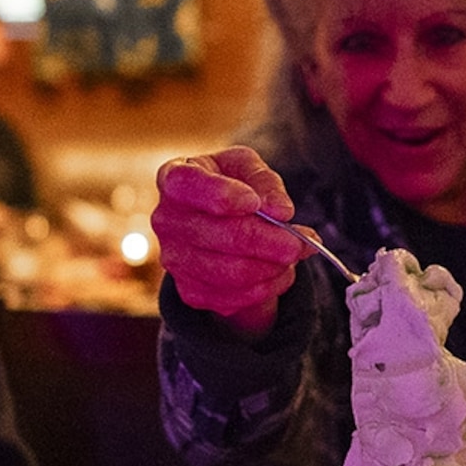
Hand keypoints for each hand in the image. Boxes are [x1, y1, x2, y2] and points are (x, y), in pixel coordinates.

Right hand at [152, 147, 308, 338]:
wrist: (219, 221)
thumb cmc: (232, 184)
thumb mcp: (248, 168)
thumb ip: (265, 182)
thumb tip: (280, 211)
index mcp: (174, 177)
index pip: (188, 185)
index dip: (221, 195)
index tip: (253, 203)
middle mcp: (166, 219)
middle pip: (220, 236)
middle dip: (268, 240)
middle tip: (300, 242)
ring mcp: (174, 258)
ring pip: (231, 272)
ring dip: (272, 266)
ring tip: (294, 253)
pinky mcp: (189, 290)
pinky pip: (233, 297)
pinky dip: (266, 287)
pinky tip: (279, 271)